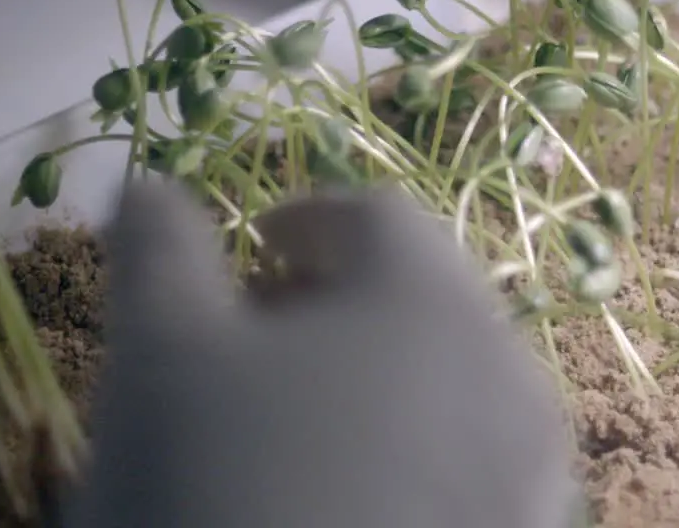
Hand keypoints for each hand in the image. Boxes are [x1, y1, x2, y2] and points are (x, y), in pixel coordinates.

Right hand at [69, 181, 578, 527]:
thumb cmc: (213, 485)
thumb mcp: (158, 351)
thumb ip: (157, 246)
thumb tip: (149, 184)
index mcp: (432, 302)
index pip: (376, 217)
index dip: (301, 218)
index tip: (245, 252)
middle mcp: (509, 378)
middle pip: (423, 299)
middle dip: (337, 302)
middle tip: (257, 339)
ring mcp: (529, 477)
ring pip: (452, 388)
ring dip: (376, 380)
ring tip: (292, 425)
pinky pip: (468, 470)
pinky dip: (409, 455)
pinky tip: (338, 501)